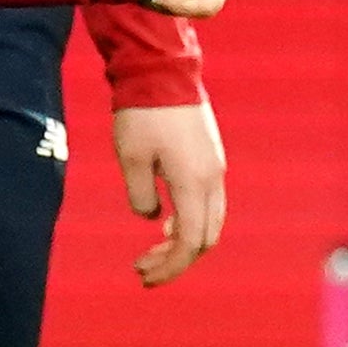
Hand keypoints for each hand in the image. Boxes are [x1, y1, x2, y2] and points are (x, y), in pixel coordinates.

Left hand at [111, 98, 227, 288]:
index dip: (169, 267)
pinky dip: (190, 220)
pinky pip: (209, 202)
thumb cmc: (142, 114)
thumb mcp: (131, 160)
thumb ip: (141, 197)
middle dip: (176, 259)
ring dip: (183, 241)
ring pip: (210, 222)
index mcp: (194, 183)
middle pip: (205, 238)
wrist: (162, 70)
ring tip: (152, 248)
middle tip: (143, 267)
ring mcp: (216, 167)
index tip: (143, 276)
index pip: (189, 242)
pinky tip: (165, 219)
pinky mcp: (211, 157)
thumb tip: (151, 216)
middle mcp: (213, 179)